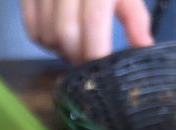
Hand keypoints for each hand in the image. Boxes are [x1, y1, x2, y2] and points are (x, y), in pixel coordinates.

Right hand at [20, 0, 152, 63]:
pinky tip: (59, 40)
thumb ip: (135, 17)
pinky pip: (31, 29)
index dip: (96, 49)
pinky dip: (44, 42)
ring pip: (46, 35)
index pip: (93, 20)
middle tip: (89, 62)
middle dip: (77, 55)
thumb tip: (144, 47)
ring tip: (75, 49)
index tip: (103, 65)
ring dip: (60, 51)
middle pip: (65, 32)